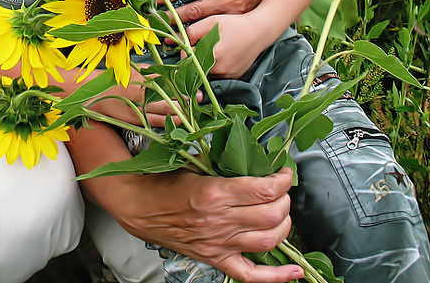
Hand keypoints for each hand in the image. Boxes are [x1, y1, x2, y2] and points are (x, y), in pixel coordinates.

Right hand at [114, 168, 300, 282]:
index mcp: (214, 193)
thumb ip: (223, 162)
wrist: (137, 205)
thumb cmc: (162, 182)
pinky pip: (251, 275)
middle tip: (282, 190)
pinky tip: (293, 271)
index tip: (284, 173)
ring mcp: (219, 243)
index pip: (265, 189)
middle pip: (273, 215)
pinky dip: (276, 276)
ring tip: (281, 213)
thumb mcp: (193, 163)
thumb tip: (254, 158)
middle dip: (285, 200)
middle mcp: (219, 221)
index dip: (283, 180)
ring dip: (284, 226)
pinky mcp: (215, 258)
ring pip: (269, 241)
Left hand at [185, 13, 268, 78]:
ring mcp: (229, 75)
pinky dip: (214, 68)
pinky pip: (217, 76)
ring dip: (203, 64)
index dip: (184, 52)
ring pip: (206, 74)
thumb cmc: (236, 24)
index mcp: (214, 55)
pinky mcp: (234, 77)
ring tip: (210, 50)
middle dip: (192, 59)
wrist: (259, 31)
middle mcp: (222, 69)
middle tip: (197, 47)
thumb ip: (193, 31)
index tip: (186, 45)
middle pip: (196, 69)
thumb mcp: (212, 22)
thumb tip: (181, 42)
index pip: (188, 59)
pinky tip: (220, 55)